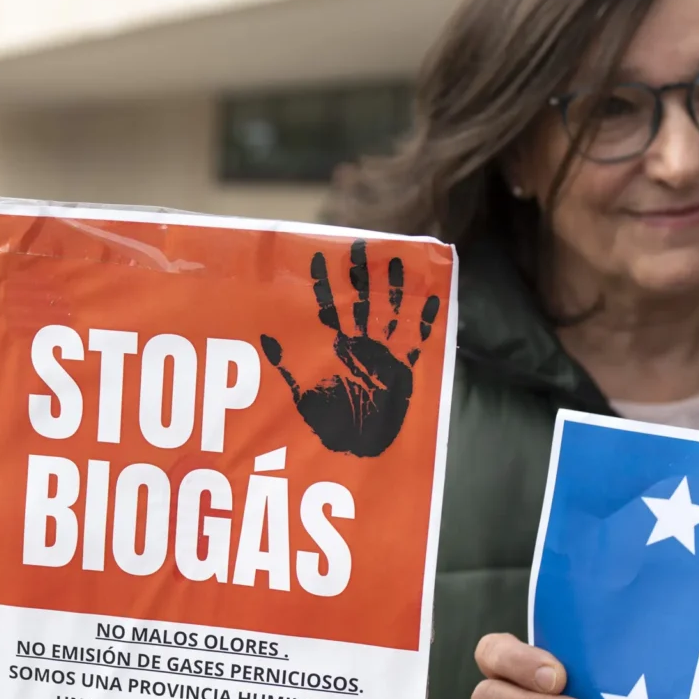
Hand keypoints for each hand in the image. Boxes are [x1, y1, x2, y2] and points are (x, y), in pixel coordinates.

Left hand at [259, 239, 440, 457]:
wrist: (354, 451)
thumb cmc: (325, 425)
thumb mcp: (300, 394)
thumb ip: (286, 364)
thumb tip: (265, 336)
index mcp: (334, 349)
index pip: (327, 308)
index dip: (323, 284)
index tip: (317, 255)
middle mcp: (360, 346)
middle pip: (363, 303)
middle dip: (363, 277)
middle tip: (363, 247)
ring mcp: (384, 355)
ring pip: (391, 314)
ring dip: (394, 289)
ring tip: (398, 260)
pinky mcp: (405, 369)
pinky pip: (418, 341)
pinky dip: (426, 320)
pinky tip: (434, 296)